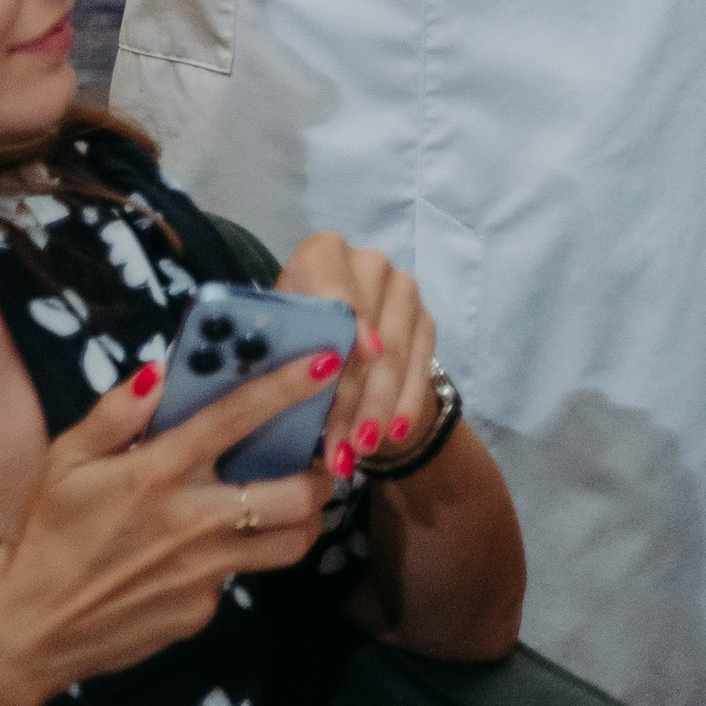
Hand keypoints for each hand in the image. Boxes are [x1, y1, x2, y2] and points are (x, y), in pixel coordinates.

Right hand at [0, 348, 332, 699]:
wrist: (26, 632)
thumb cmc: (47, 534)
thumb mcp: (66, 461)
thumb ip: (116, 413)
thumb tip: (162, 371)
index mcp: (157, 473)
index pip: (237, 417)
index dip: (289, 387)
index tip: (328, 363)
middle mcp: (191, 521)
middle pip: (295, 495)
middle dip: (320, 472)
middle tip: (316, 456)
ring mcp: (202, 573)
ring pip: (289, 544)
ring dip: (301, 518)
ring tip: (291, 499)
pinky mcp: (201, 612)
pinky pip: (240, 578)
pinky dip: (239, 558)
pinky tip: (213, 548)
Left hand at [278, 232, 438, 486]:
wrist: (336, 346)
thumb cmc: (291, 344)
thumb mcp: (280, 343)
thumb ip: (287, 350)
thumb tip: (293, 380)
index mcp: (321, 254)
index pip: (333, 286)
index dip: (337, 323)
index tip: (335, 363)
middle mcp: (367, 261)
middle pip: (363, 331)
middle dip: (349, 395)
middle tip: (339, 445)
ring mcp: (403, 288)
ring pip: (393, 353)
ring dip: (376, 407)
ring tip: (360, 451)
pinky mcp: (425, 318)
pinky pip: (421, 364)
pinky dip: (405, 404)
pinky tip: (394, 434)